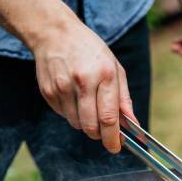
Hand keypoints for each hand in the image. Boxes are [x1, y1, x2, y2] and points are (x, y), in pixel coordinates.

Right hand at [32, 20, 135, 152]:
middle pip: (91, 126)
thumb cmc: (90, 51)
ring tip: (87, 104)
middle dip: (99, 135)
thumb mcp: (115, 68)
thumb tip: (133, 125)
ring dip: (85, 123)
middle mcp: (83, 81)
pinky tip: (73, 96)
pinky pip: (63, 115)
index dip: (113, 138)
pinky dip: (71, 113)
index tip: (115, 147)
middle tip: (103, 131)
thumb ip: (124, 99)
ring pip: (76, 124)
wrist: (55, 33)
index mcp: (105, 74)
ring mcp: (62, 87)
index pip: (109, 117)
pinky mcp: (48, 91)